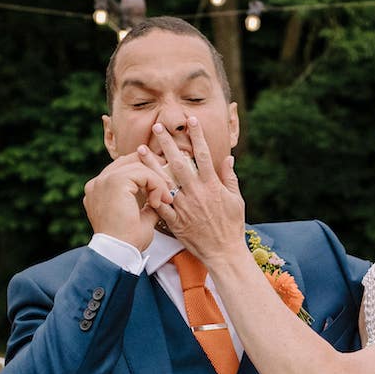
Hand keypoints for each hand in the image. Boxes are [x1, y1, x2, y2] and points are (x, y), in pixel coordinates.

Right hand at [82, 154, 173, 250]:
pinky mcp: (115, 182)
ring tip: (165, 199)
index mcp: (100, 191)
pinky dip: (155, 185)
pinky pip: (142, 173)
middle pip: (128, 161)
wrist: (119, 252)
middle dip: (151, 169)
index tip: (160, 183)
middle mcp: (98, 183)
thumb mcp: (140, 217)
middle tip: (168, 180)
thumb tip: (161, 195)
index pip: (122, 170)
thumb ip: (147, 202)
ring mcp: (104, 180)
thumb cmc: (128, 241)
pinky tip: (158, 202)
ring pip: (137, 167)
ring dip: (156, 182)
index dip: (143, 172)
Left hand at [143, 117, 245, 266]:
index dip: (197, 136)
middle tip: (157, 126)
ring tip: (140, 149)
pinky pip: (159, 205)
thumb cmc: (232, 226)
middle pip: (179, 163)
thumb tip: (228, 158)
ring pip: (164, 181)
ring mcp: (184, 206)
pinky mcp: (175, 220)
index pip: (204, 155)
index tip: (190, 120)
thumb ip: (230, 178)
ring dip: (151, 164)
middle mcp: (196, 193)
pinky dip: (148, 193)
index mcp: (212, 186)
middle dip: (168, 144)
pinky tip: (137, 181)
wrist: (223, 252)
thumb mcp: (236, 200)